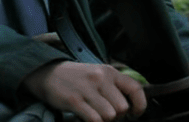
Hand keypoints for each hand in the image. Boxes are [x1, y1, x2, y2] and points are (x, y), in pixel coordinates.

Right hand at [23, 61, 146, 121]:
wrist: (49, 73)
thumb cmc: (77, 78)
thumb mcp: (98, 75)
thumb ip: (114, 87)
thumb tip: (130, 107)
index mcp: (109, 72)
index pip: (135, 88)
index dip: (140, 105)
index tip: (135, 113)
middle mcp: (100, 78)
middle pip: (122, 107)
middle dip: (117, 116)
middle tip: (107, 114)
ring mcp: (87, 89)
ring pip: (110, 116)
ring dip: (104, 120)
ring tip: (95, 114)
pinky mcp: (74, 101)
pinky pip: (94, 120)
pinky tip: (87, 117)